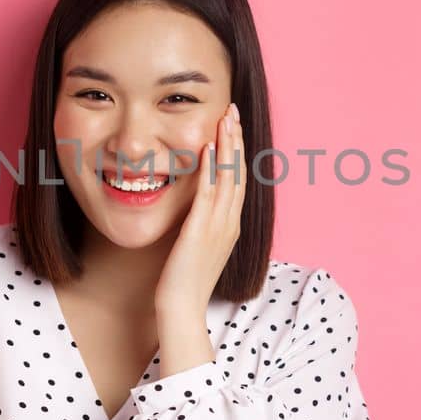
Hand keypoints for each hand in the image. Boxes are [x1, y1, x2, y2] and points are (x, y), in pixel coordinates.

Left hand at [154, 102, 246, 313]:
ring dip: (227, 145)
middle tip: (233, 110)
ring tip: (225, 118)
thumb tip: (197, 209)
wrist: (182, 309)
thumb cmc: (185, 282)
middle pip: (238, 172)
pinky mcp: (200, 231)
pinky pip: (208, 193)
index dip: (237, 151)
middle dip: (236, 139)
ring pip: (228, 177)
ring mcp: (218, 227)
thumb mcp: (199, 248)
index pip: (238, 180)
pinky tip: (207, 147)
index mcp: (230, 226)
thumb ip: (202, 226)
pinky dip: (209, 168)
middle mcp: (229, 223)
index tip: (233, 126)